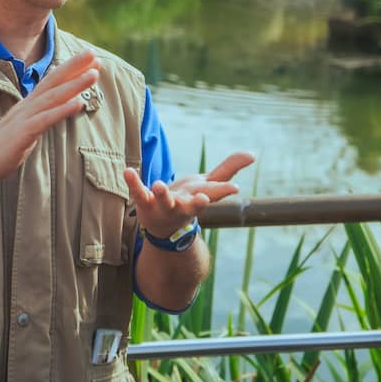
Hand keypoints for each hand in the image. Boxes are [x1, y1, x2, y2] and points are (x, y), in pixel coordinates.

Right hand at [0, 50, 99, 191]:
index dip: (71, 68)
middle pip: (53, 82)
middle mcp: (28, 106)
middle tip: (93, 54)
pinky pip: (45, 120)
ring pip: (52, 98)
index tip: (90, 58)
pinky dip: (62, 111)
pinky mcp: (22, 134)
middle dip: (74, 67)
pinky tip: (78, 104)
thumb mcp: (26, 125)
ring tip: (93, 75)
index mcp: (29, 104)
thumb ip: (41, 115)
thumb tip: (57, 109)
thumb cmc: (4, 144)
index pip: (52, 80)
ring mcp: (24, 118)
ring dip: (73, 85)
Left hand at [124, 151, 254, 241]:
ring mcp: (163, 206)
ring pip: (163, 201)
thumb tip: (253, 154)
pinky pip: (138, 192)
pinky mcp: (144, 202)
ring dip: (162, 194)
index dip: (223, 191)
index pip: (214, 195)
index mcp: (199, 200)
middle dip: (197, 203)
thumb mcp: (208, 185)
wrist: (163, 227)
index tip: (234, 188)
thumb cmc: (188, 200)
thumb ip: (228, 169)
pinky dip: (133, 182)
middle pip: (191, 206)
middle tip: (203, 199)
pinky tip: (128, 171)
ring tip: (159, 185)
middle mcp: (183, 206)